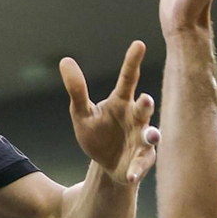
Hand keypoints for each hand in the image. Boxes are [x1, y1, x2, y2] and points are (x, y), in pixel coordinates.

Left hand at [60, 41, 159, 185]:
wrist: (106, 164)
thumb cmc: (98, 133)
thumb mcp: (81, 113)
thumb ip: (77, 90)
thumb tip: (65, 60)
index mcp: (121, 102)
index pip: (128, 79)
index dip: (132, 62)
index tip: (139, 44)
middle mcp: (136, 118)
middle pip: (144, 108)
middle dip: (146, 104)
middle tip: (145, 99)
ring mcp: (142, 139)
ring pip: (151, 135)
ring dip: (151, 135)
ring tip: (150, 136)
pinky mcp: (143, 160)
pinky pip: (143, 164)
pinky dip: (138, 169)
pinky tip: (131, 174)